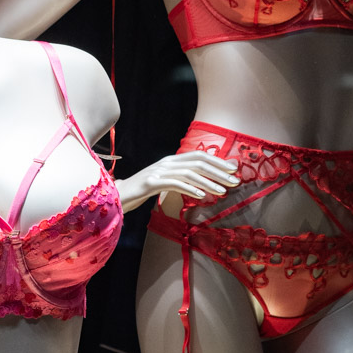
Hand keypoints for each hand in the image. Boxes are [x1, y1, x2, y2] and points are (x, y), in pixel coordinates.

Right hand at [115, 151, 238, 213]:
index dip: (218, 161)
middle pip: (198, 162)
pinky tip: (202, 196)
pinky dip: (190, 189)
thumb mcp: (165, 182)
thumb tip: (203, 183)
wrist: (118, 196)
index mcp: (171, 160)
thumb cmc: (143, 191)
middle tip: (235, 181)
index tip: (233, 170)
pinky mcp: (151, 183)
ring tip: (223, 191)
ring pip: (189, 173)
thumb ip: (182, 179)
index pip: (199, 156)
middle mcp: (166, 162)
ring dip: (208, 182)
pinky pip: (175, 184)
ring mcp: (158, 171)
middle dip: (219, 171)